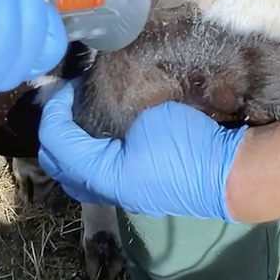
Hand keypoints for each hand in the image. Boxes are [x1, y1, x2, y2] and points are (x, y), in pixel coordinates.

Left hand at [38, 82, 247, 220]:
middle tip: (66, 101)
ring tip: (79, 118)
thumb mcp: (148, 119)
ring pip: (74, 175)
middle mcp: (104, 190)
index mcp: (102, 174)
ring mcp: (119, 195)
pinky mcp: (133, 191)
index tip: (69, 85)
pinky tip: (99, 135)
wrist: (226, 173)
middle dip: (54, 130)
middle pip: (57, 164)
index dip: (54, 109)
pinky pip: (94, 176)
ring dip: (68, 146)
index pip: (56, 141)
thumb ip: (111, 113)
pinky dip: (86, 155)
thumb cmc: (187, 143)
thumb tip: (91, 99)